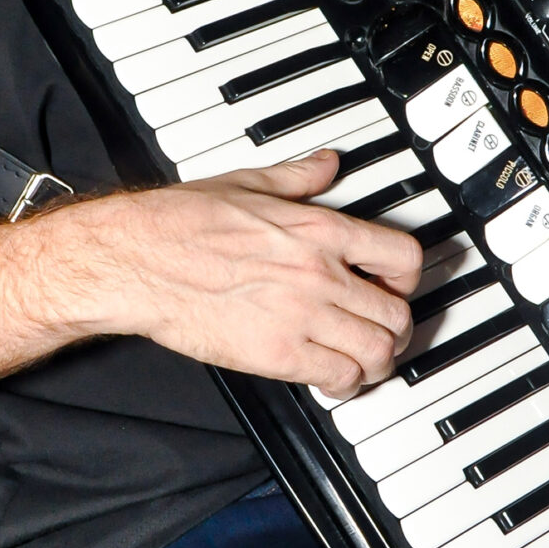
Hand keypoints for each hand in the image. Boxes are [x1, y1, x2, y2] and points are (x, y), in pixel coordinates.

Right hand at [60, 149, 425, 396]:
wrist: (139, 259)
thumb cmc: (180, 223)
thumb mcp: (248, 182)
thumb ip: (298, 177)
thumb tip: (326, 163)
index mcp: (318, 228)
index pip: (401, 256)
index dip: (409, 278)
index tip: (398, 285)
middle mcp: (320, 273)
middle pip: (396, 313)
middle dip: (396, 328)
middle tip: (383, 331)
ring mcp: (301, 316)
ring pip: (377, 352)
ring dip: (378, 361)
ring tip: (364, 361)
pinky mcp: (276, 353)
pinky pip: (339, 378)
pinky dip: (346, 384)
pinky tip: (334, 379)